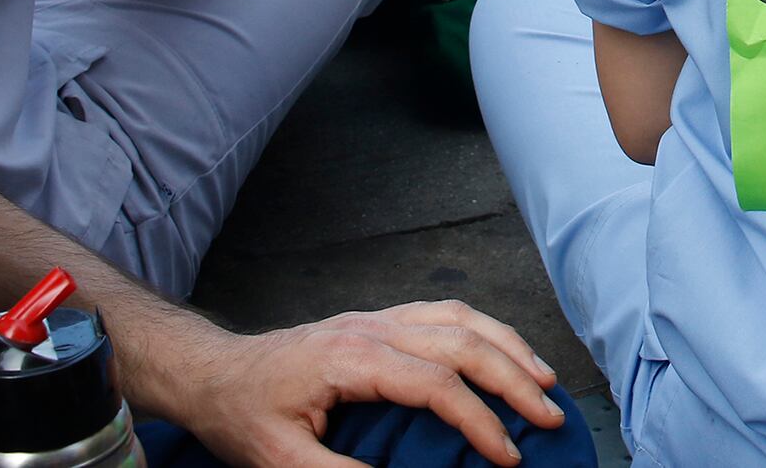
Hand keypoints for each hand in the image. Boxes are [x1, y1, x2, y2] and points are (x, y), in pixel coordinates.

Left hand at [163, 302, 563, 467]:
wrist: (214, 373)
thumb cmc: (243, 415)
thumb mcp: (278, 462)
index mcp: (352, 359)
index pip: (436, 385)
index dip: (479, 422)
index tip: (508, 459)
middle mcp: (372, 328)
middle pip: (462, 341)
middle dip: (514, 378)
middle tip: (551, 416)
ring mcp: (376, 318)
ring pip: (460, 318)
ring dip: (508, 346)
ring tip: (544, 380)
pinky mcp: (377, 320)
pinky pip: (444, 313)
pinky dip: (484, 330)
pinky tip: (502, 351)